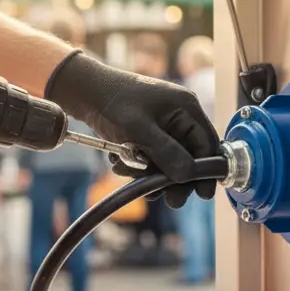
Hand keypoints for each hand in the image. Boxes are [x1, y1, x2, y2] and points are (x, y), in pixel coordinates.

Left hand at [45, 52, 218, 207]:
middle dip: (175, 178)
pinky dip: (139, 166)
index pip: (207, 144)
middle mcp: (179, 116)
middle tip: (169, 200)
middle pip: (190, 156)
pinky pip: (153, 157)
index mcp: (186, 108)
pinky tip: (120, 164)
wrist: (82, 90)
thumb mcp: (140, 129)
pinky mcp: (148, 132)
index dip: (207, 171)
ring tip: (129, 174)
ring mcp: (164, 124)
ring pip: (169, 160)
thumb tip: (188, 176)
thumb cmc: (112, 102)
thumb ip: (166, 153)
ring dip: (151, 173)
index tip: (202, 194)